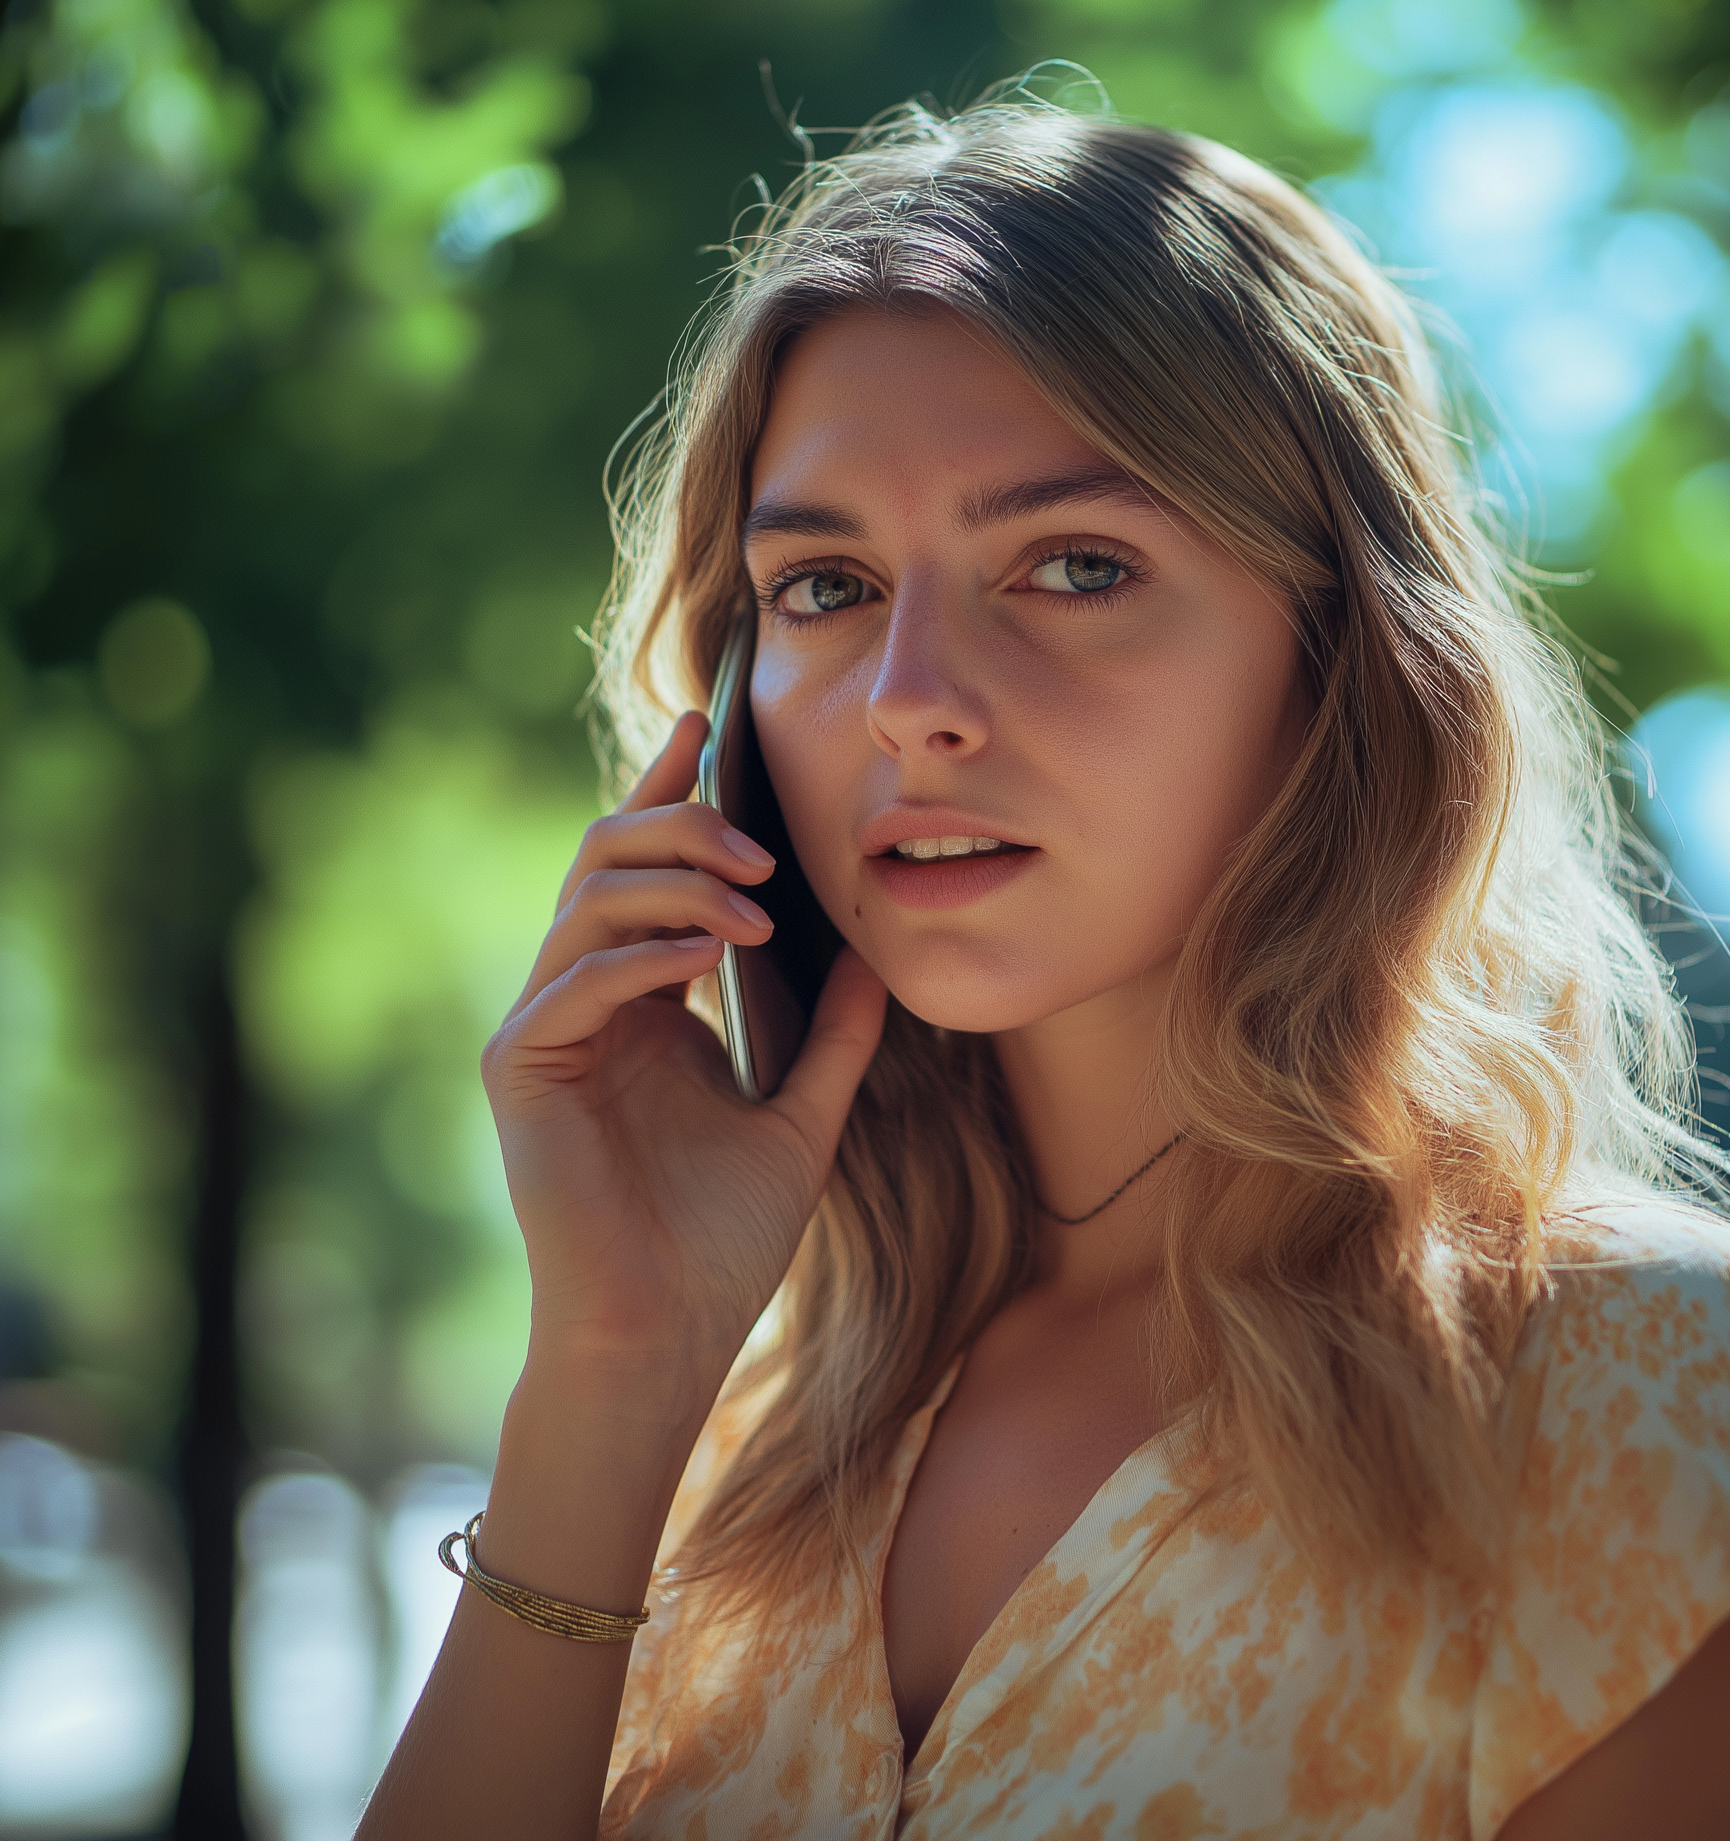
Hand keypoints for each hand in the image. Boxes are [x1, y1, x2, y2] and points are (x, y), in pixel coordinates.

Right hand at [482, 711, 887, 1388]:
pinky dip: (643, 951)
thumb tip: (877, 954)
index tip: (710, 725)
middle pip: (609, 856)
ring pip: (588, 897)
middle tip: (762, 844)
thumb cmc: (724, 1239)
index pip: (645, 866)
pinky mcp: (521, 1065)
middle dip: (683, 824)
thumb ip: (834, 1034)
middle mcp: (583, 997)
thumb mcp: (803, 1113)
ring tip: (755, 899)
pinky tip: (704, 958)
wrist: (670, 1335)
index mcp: (640, 998)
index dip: (669, 788)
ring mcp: (545, 1026)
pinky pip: (577, 975)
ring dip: (675, 880)